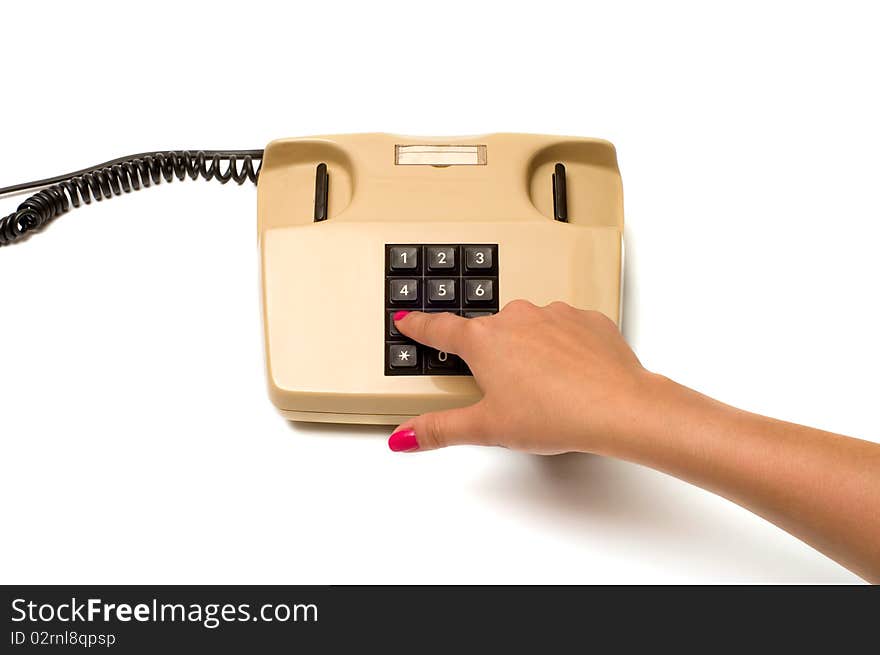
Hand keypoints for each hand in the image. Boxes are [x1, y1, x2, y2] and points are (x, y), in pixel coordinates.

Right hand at [388, 301, 662, 454]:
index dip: (420, 326)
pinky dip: (563, 346)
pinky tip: (570, 375)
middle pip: (489, 333)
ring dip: (529, 350)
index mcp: (484, 340)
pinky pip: (565, 328)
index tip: (408, 320)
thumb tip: (405, 435)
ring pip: (529, 329)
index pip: (439, 329)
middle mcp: (516, 318)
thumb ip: (440, 428)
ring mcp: (553, 314)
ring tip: (542, 388)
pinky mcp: (586, 319)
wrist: (619, 407)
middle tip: (502, 388)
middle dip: (491, 355)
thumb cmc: (555, 414)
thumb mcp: (487, 428)